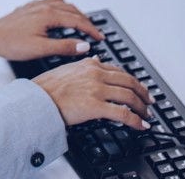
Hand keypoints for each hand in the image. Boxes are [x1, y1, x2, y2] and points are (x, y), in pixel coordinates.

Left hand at [0, 0, 104, 61]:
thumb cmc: (11, 43)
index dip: (91, 30)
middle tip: (94, 32)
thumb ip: (64, 46)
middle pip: (72, 10)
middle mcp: (43, 6)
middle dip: (85, 20)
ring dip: (74, 12)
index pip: (77, 20)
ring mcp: (35, 5)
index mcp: (48, 15)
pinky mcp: (28, 8)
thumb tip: (84, 46)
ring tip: (81, 22)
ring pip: (62, 4)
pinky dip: (61, 7)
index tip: (99, 37)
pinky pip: (50, 2)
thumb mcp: (41, 49)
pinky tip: (59, 14)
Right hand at [33, 57, 153, 128]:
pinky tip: (141, 125)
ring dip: (142, 108)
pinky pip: (124, 114)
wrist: (36, 100)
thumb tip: (96, 58)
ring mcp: (97, 90)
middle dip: (143, 94)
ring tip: (146, 115)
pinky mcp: (96, 106)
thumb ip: (84, 64)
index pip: (119, 71)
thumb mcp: (66, 68)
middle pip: (129, 82)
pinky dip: (136, 120)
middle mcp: (96, 74)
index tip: (138, 88)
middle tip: (149, 102)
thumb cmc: (45, 88)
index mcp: (89, 64)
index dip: (132, 81)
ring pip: (130, 97)